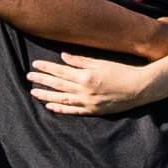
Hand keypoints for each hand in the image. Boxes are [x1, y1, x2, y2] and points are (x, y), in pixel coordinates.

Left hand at [29, 53, 155, 116]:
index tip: (34, 65)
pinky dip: (60, 109)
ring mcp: (88, 102)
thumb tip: (62, 56)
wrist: (138, 88)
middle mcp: (84, 91)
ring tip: (34, 93)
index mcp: (85, 76)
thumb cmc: (121, 71)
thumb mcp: (101, 62)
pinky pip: (73, 111)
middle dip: (42, 81)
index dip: (46, 68)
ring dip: (47, 96)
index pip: (60, 71)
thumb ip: (80, 61)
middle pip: (58, 85)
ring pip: (62, 99)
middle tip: (29, 77)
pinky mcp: (93, 111)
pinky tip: (50, 107)